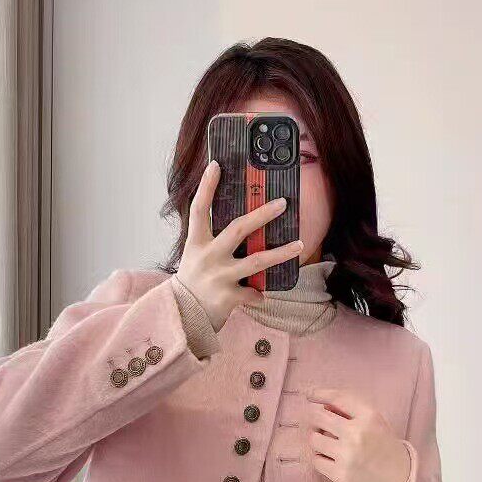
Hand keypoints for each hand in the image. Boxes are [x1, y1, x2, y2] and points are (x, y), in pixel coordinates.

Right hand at [176, 160, 304, 330]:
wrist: (181, 317)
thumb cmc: (192, 283)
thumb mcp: (195, 258)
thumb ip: (213, 243)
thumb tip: (243, 227)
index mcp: (196, 244)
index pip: (199, 209)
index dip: (206, 187)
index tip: (216, 164)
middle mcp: (208, 257)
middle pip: (238, 229)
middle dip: (262, 214)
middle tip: (283, 203)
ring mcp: (219, 277)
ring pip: (257, 261)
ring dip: (281, 253)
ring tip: (301, 245)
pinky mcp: (228, 297)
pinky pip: (253, 292)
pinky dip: (258, 295)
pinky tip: (261, 296)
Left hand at [304, 388, 410, 481]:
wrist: (398, 478)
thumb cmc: (383, 446)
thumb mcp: (375, 422)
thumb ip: (351, 410)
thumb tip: (322, 404)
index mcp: (369, 417)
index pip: (337, 398)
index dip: (320, 394)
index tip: (310, 395)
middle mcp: (357, 434)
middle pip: (318, 417)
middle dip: (316, 419)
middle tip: (320, 425)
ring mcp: (347, 456)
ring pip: (313, 440)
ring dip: (318, 440)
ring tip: (329, 444)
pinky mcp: (340, 475)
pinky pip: (316, 461)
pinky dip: (320, 459)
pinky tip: (331, 459)